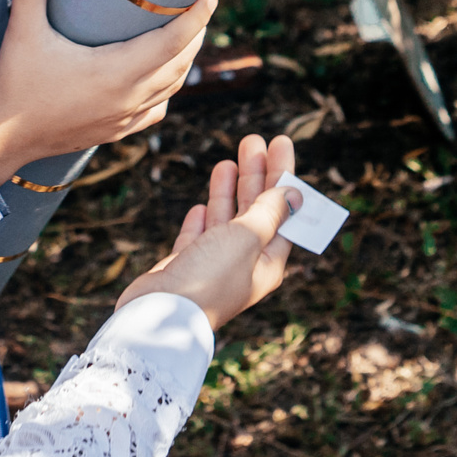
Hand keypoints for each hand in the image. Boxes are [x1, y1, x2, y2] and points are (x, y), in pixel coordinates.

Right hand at [0, 0, 211, 182]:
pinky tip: (160, 78)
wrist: (2, 137)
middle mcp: (128, 98)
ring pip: (171, 88)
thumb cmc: (14, 83)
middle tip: (199, 6)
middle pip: (180, 63)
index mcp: (116, 72)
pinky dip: (165, 89)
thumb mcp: (22, 29)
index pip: (172, 42)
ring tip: (186, 35)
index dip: (196, 18)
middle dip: (195, 34)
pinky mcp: (115, 131)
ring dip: (184, 60)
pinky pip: (154, 110)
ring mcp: (123, 118)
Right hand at [118, 134, 297, 329]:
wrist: (160, 316)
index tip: (280, 143)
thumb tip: (295, 193)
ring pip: (225, 220)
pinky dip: (201, 221)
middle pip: (255, 210)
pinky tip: (201, 207)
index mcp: (267, 261)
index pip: (282, 210)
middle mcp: (243, 264)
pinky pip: (198, 239)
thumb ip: (268, 212)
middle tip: (252, 140)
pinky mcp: (185, 269)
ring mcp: (212, 266)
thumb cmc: (210, 278)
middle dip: (256, 174)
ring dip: (228, 190)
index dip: (282, 175)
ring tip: (228, 160)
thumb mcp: (247, 237)